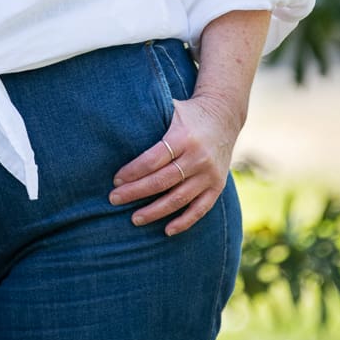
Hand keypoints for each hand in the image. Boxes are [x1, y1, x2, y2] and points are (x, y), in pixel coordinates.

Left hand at [108, 94, 243, 235]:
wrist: (225, 115)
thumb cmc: (189, 113)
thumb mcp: (171, 109)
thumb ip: (150, 118)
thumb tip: (116, 126)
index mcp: (183, 137)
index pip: (153, 160)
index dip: (133, 172)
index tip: (116, 181)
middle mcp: (198, 157)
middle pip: (162, 181)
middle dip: (135, 192)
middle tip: (114, 200)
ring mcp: (209, 174)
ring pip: (179, 198)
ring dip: (155, 211)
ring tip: (134, 218)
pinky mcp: (218, 186)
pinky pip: (200, 209)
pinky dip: (184, 221)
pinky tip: (167, 230)